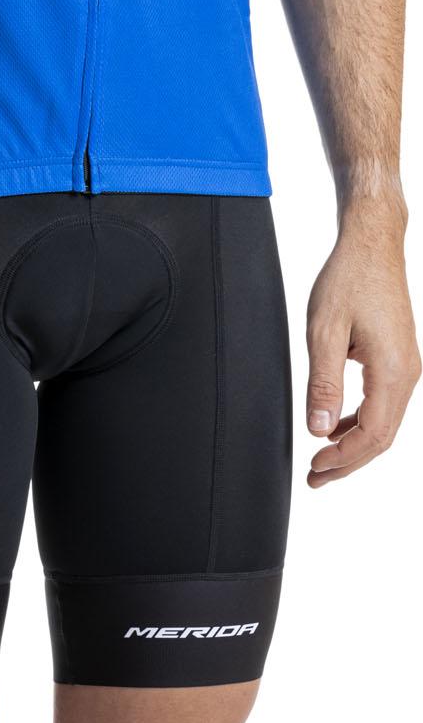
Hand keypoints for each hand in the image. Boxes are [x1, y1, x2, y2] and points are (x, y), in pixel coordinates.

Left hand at [305, 205, 420, 485]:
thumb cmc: (349, 278)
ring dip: (354, 444)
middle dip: (349, 462)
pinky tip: (337, 425)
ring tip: (322, 461)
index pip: (372, 435)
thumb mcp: (324, 330)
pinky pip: (385, 403)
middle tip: (315, 478)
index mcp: (392, 371)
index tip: (314, 470)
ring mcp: (407, 366)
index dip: (343, 460)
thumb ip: (323, 383)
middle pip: (382, 437)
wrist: (373, 243)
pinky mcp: (399, 358)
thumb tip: (319, 429)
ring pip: (385, 423)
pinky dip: (361, 421)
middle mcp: (407, 374)